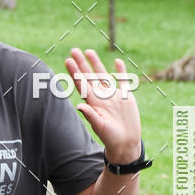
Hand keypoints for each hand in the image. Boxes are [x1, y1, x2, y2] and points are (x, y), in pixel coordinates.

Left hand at [64, 48, 141, 162]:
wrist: (126, 143)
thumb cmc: (110, 137)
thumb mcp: (99, 126)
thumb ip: (90, 115)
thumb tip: (79, 105)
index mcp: (93, 102)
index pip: (82, 83)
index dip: (75, 72)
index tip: (68, 61)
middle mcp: (101, 96)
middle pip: (89, 76)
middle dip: (81, 64)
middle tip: (73, 50)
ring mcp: (113, 95)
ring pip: (103, 75)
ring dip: (96, 63)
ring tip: (89, 51)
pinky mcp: (125, 96)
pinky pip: (122, 81)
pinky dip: (120, 71)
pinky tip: (117, 61)